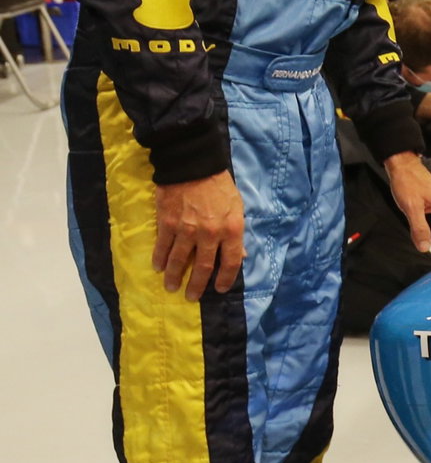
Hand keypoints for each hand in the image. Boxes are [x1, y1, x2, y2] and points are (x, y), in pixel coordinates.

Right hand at [153, 171, 245, 300]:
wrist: (194, 166)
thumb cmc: (219, 186)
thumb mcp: (237, 208)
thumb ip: (236, 233)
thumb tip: (239, 255)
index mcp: (231, 229)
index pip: (231, 262)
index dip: (225, 278)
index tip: (219, 289)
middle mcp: (210, 233)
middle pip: (204, 267)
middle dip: (197, 285)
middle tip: (191, 296)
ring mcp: (187, 230)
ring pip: (180, 261)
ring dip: (175, 276)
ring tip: (171, 287)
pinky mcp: (168, 224)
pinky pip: (163, 247)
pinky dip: (160, 259)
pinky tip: (158, 267)